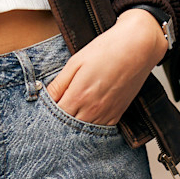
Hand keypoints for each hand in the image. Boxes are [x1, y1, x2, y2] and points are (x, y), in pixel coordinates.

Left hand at [46, 8, 168, 125]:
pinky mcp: (118, 113)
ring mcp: (106, 113)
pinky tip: (86, 119)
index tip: (42, 112)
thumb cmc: (106, 49)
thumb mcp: (76, 62)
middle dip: (58, 124)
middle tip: (53, 117)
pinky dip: (91, 127)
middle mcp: (92, 109)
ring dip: (74, 127)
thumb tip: (44, 97)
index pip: (55, 117)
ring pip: (84, 131)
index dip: (47, 116)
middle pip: (68, 128)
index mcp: (78, 96)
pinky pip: (100, 129)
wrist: (137, 46)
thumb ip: (59, 84)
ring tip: (69, 117)